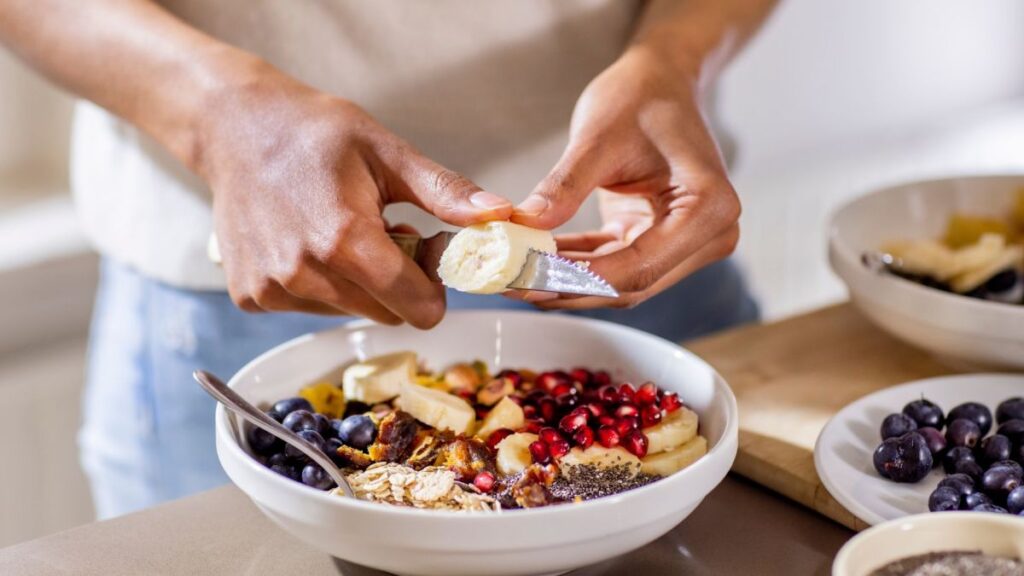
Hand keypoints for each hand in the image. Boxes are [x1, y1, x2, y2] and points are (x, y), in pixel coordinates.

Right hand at [200, 66, 511, 326]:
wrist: (234, 126)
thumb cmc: (313, 132)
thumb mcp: (387, 152)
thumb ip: (445, 193)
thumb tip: (500, 216)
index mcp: (344, 240)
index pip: (417, 307)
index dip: (434, 287)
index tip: (426, 254)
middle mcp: (303, 274)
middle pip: (386, 313)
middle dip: (398, 283)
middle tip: (385, 234)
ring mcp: (272, 289)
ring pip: (349, 312)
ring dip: (358, 284)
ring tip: (342, 232)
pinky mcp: (251, 296)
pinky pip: (310, 308)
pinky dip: (320, 285)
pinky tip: (307, 242)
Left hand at [512, 46, 739, 308]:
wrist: (660, 81)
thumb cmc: (641, 96)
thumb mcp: (597, 137)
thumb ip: (564, 186)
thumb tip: (525, 225)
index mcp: (709, 207)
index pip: (639, 265)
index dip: (580, 278)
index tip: (530, 279)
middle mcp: (709, 235)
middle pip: (631, 283)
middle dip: (567, 286)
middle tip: (511, 283)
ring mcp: (689, 244)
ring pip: (620, 283)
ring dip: (566, 281)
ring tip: (513, 276)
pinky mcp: (661, 243)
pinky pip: (613, 265)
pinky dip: (574, 265)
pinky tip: (533, 262)